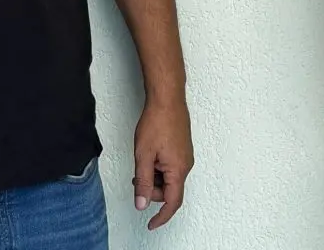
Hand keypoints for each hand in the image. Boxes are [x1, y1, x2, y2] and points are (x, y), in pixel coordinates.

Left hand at [132, 96, 192, 230]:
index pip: (171, 202)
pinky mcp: (182, 149)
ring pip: (169, 179)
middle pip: (169, 191)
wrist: (167, 98)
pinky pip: (171, 168)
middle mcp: (186, 165)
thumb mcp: (143, 156)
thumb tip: (142, 203)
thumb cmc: (157, 121)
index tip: (151, 225)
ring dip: (154, 178)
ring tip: (142, 161)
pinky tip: (150, 156)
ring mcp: (185, 156)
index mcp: (178, 170)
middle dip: (152, 190)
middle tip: (137, 179)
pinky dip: (159, 169)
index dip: (161, 217)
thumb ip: (143, 182)